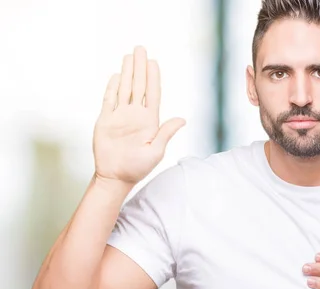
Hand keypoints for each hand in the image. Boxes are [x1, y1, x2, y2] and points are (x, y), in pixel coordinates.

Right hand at [93, 46, 185, 185]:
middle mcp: (135, 115)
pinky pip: (109, 99)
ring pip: (124, 88)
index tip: (154, 62)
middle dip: (140, 67)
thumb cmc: (138, 167)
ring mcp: (120, 116)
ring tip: (129, 56)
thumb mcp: (156, 151)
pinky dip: (112, 87)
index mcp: (149, 121)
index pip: (152, 93)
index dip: (153, 77)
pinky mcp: (105, 120)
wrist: (115, 177)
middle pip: (138, 85)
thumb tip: (182, 119)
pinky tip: (116, 75)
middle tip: (141, 48)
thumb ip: (166, 133)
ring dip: (126, 72)